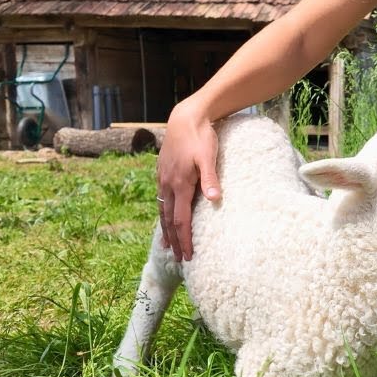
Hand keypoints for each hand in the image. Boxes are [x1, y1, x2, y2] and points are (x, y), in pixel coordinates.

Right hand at [156, 100, 221, 260]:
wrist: (185, 117)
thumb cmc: (201, 137)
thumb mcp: (208, 157)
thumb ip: (210, 179)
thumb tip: (214, 200)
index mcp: (179, 184)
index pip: (181, 220)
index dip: (185, 239)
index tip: (189, 256)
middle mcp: (167, 185)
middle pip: (169, 220)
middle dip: (175, 241)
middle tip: (180, 259)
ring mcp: (163, 179)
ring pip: (162, 210)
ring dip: (166, 230)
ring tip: (168, 246)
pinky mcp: (162, 172)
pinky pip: (161, 199)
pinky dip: (163, 214)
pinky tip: (166, 218)